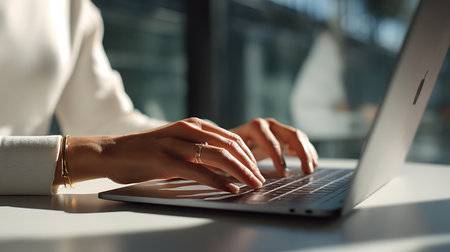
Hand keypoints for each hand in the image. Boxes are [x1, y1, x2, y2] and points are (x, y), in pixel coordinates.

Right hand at [58, 118, 264, 193]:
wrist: (112, 152)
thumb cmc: (146, 152)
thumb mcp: (177, 146)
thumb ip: (198, 151)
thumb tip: (225, 168)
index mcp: (193, 125)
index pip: (231, 137)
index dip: (249, 154)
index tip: (258, 169)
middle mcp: (187, 130)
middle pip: (229, 145)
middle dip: (250, 164)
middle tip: (260, 179)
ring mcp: (175, 143)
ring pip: (218, 155)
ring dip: (240, 172)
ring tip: (252, 184)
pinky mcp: (164, 159)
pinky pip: (198, 171)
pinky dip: (217, 181)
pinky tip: (229, 189)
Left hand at [230, 118, 317, 175]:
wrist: (228, 140)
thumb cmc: (227, 149)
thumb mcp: (230, 154)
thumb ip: (238, 162)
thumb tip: (248, 178)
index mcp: (254, 127)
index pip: (270, 141)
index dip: (278, 157)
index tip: (283, 173)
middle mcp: (268, 125)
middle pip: (291, 134)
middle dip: (301, 153)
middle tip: (307, 170)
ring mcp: (277, 129)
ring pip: (298, 137)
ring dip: (307, 152)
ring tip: (311, 169)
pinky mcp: (283, 136)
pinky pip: (300, 141)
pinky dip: (308, 151)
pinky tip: (313, 163)